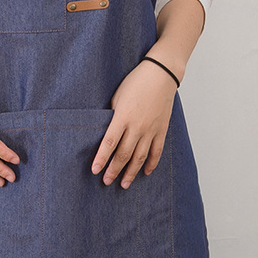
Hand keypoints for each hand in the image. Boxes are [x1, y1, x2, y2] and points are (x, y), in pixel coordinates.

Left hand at [91, 60, 176, 188]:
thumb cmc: (136, 82)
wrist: (161, 73)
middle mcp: (137, 126)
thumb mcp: (117, 97)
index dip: (102, 158)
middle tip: (106, 181)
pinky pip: (157, 151)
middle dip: (114, 170)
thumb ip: (112, 116)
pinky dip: (151, 163)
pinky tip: (145, 172)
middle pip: (124, 154)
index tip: (95, 170)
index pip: (109, 143)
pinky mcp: (162, 129)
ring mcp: (151, 129)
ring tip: (124, 184)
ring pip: (140, 157)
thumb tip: (106, 133)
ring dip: (131, 172)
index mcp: (123, 117)